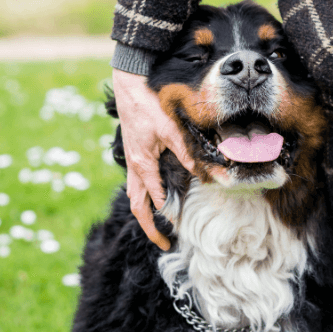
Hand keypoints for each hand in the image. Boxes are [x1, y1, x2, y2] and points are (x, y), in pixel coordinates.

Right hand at [112, 69, 195, 250]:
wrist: (128, 87)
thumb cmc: (148, 106)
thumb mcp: (170, 129)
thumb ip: (185, 152)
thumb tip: (203, 172)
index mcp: (142, 165)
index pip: (154, 200)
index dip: (167, 216)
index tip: (179, 229)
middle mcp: (134, 167)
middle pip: (138, 206)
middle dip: (150, 228)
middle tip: (164, 244)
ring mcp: (131, 162)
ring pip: (135, 196)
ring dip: (145, 214)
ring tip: (157, 228)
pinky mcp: (134, 156)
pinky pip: (136, 184)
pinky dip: (144, 197)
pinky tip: (156, 199)